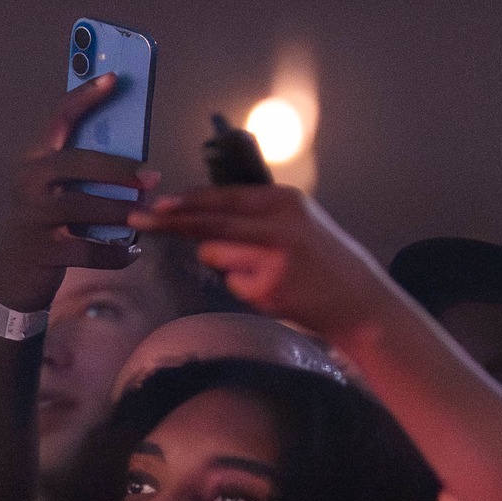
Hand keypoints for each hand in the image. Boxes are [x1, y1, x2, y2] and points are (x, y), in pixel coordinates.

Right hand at [0, 77, 158, 312]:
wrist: (12, 275)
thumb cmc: (44, 225)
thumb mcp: (55, 191)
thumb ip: (81, 172)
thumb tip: (133, 156)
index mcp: (35, 159)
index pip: (59, 117)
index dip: (86, 96)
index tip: (114, 79)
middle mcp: (29, 181)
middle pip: (78, 163)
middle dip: (120, 169)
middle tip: (153, 178)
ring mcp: (33, 217)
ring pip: (86, 207)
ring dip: (122, 212)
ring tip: (146, 217)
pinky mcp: (43, 251)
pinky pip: (89, 250)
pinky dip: (115, 254)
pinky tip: (131, 253)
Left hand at [129, 186, 409, 346]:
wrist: (363, 303)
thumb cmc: (328, 265)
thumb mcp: (299, 225)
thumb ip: (258, 218)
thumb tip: (204, 220)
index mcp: (285, 201)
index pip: (223, 197)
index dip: (187, 201)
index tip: (157, 203)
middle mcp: (277, 222)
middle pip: (208, 221)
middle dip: (170, 222)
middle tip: (138, 220)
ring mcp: (272, 255)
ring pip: (216, 255)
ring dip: (228, 267)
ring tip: (269, 275)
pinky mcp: (268, 286)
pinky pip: (235, 285)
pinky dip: (247, 292)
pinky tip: (279, 293)